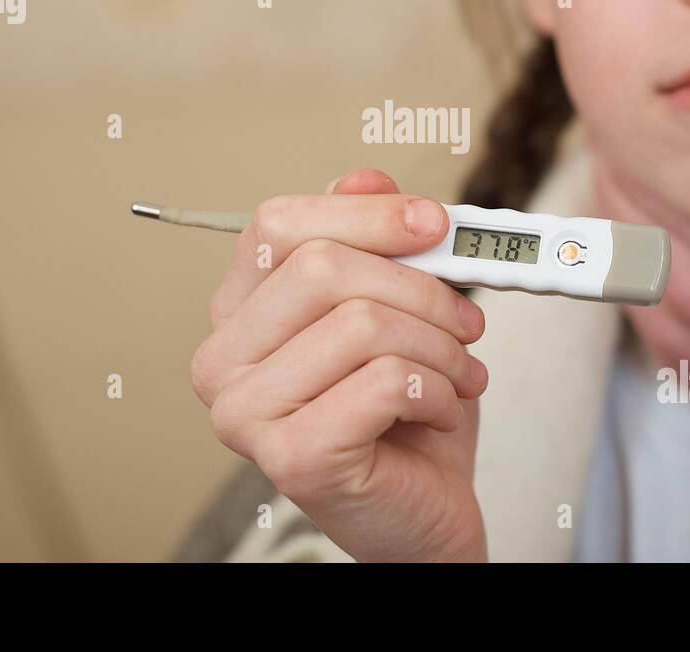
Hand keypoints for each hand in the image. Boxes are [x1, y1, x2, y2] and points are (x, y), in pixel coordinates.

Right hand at [193, 169, 488, 561]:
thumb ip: (373, 242)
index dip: (367, 214)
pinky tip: (439, 412)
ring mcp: (245, 413)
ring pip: (363, 323)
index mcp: (238, 312)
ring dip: (440, 347)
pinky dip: (438, 392)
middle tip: (467, 321)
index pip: (279, 224)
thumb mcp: (396, 310)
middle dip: (422, 287)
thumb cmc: (402, 413)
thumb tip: (367, 175)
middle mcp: (221, 360)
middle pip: (323, 267)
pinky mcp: (291, 458)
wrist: (422, 514)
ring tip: (459, 374)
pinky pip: (387, 382)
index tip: (435, 225)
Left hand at [594, 98, 689, 558]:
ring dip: (612, 196)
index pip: (655, 162)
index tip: (644, 92)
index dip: (641, 122)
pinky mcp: (663, 349)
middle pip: (616, 192)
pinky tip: (636, 225)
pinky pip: (621, 282)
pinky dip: (621, 247)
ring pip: (610, 238)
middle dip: (616, 150)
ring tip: (623, 159)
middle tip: (624, 113)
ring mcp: (670, 319)